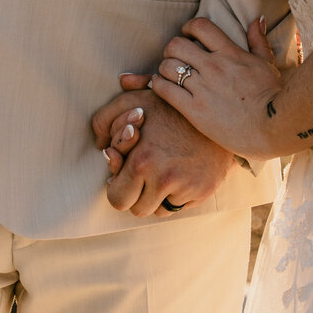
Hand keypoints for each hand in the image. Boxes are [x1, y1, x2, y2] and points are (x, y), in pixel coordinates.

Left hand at [90, 88, 233, 216]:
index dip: (117, 188)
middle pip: (137, 210)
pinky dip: (175, 195)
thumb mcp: (133, 101)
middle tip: (140, 178)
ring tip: (160, 172)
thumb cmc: (169, 106)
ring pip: (158, 211)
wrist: (214, 109)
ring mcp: (186, 188)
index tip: (122, 177)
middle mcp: (164, 179)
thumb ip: (105, 118)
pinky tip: (177, 174)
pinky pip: (179, 206)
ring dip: (155, 196)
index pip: (117, 199)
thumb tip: (98, 144)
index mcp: (142, 161)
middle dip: (135, 196)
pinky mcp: (203, 191)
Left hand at [149, 17, 282, 163]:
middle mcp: (214, 67)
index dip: (188, 27)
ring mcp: (203, 88)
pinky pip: (165, 90)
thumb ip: (258, 40)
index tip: (187, 34)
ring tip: (167, 74)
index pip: (200, 26)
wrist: (273, 127)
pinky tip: (161, 86)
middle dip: (172, 49)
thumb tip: (257, 19)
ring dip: (164, 68)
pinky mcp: (195, 110)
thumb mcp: (267, 64)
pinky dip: (158, 85)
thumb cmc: (273, 96)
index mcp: (230, 53)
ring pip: (167, 66)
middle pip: (176, 44)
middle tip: (174, 57)